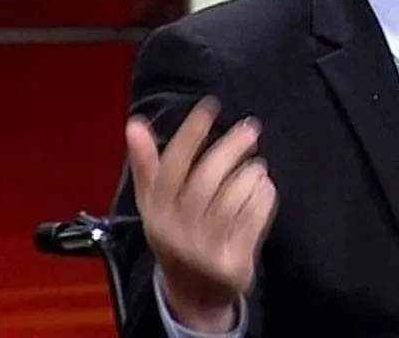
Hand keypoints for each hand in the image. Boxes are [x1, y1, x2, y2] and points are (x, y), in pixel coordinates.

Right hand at [125, 97, 276, 331]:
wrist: (194, 291)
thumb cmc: (177, 233)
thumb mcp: (155, 204)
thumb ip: (148, 164)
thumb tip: (134, 123)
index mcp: (155, 213)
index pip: (170, 168)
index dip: (190, 135)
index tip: (209, 106)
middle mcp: (177, 232)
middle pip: (207, 181)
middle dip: (231, 148)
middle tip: (250, 128)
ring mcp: (205, 249)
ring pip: (234, 198)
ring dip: (251, 173)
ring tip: (256, 165)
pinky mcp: (233, 262)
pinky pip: (255, 217)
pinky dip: (265, 195)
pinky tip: (264, 187)